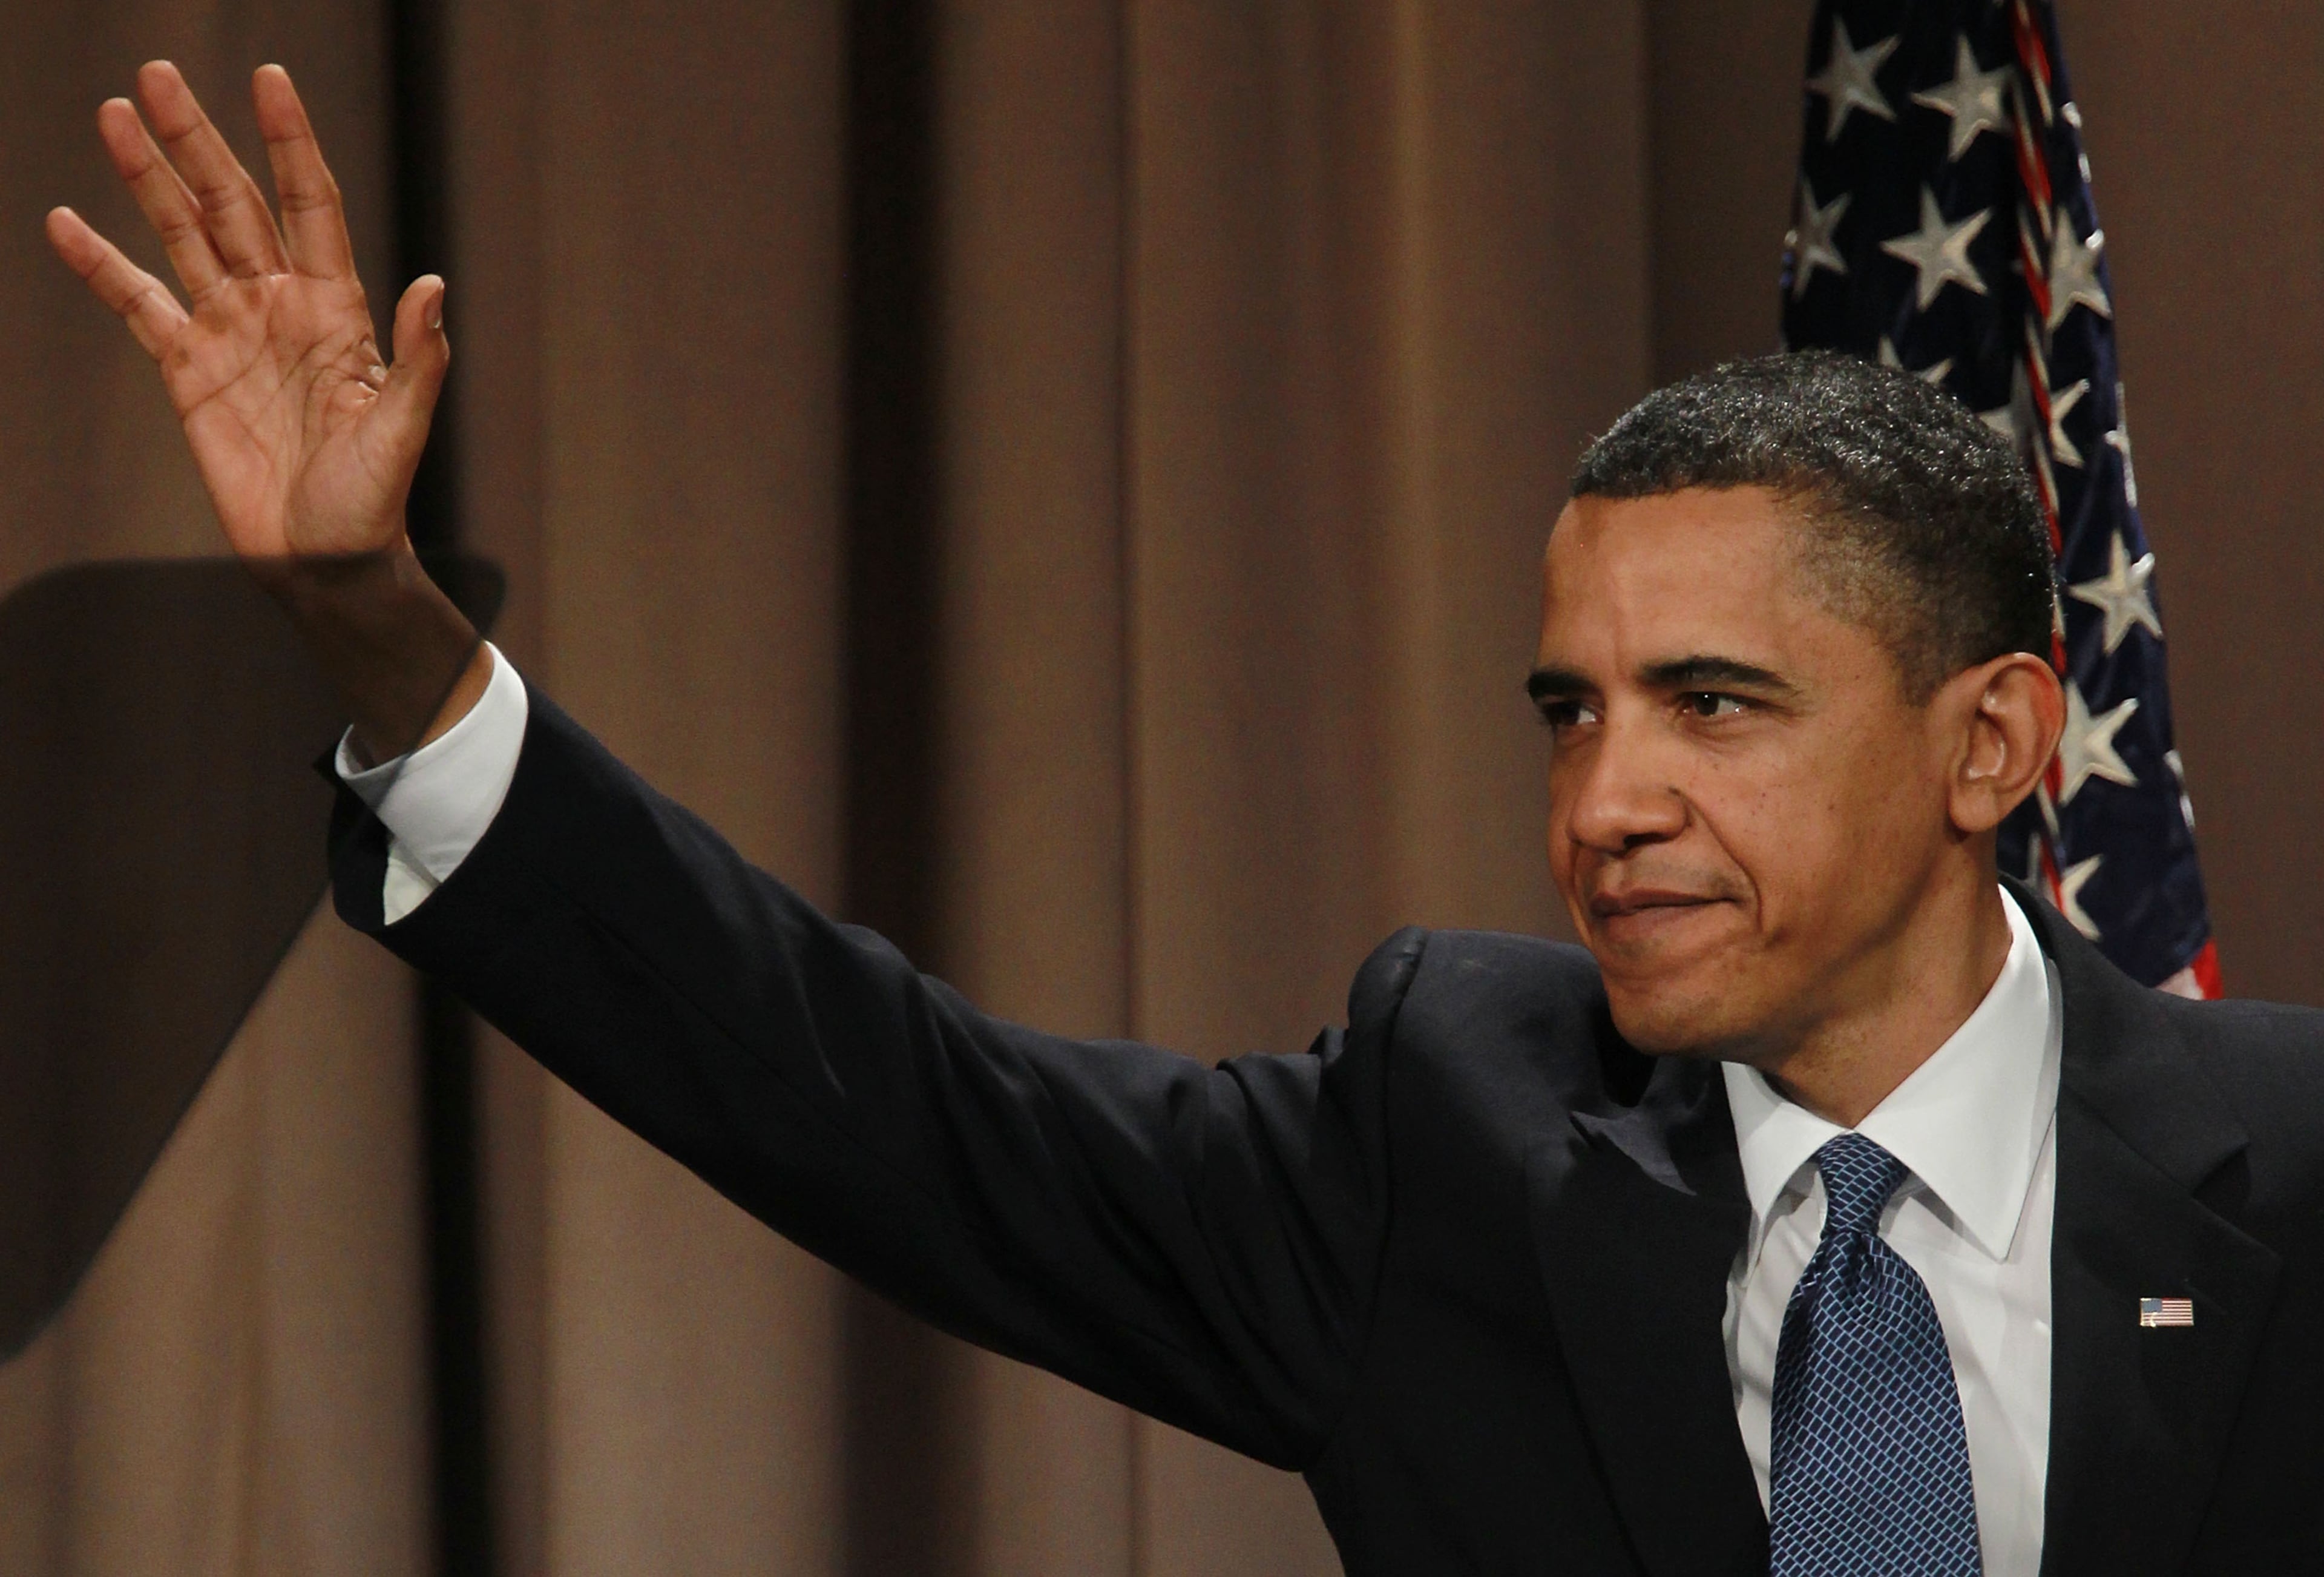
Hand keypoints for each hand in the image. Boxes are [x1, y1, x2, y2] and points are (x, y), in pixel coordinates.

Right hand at [48, 61, 484, 758]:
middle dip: (197, 140)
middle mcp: (281, 306)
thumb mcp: (404, 428)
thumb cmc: (375, 500)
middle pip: (233, 204)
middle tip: (156, 74)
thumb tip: (433, 284)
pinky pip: (138, 304)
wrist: (327, 561)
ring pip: (183, 236)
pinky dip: (101, 266)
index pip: (310, 204)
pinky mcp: (189, 371)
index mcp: (338, 309)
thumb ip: (419, 356)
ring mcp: (232, 333)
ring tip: (114, 113)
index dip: (290, 143)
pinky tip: (65, 222)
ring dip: (148, 178)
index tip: (269, 81)